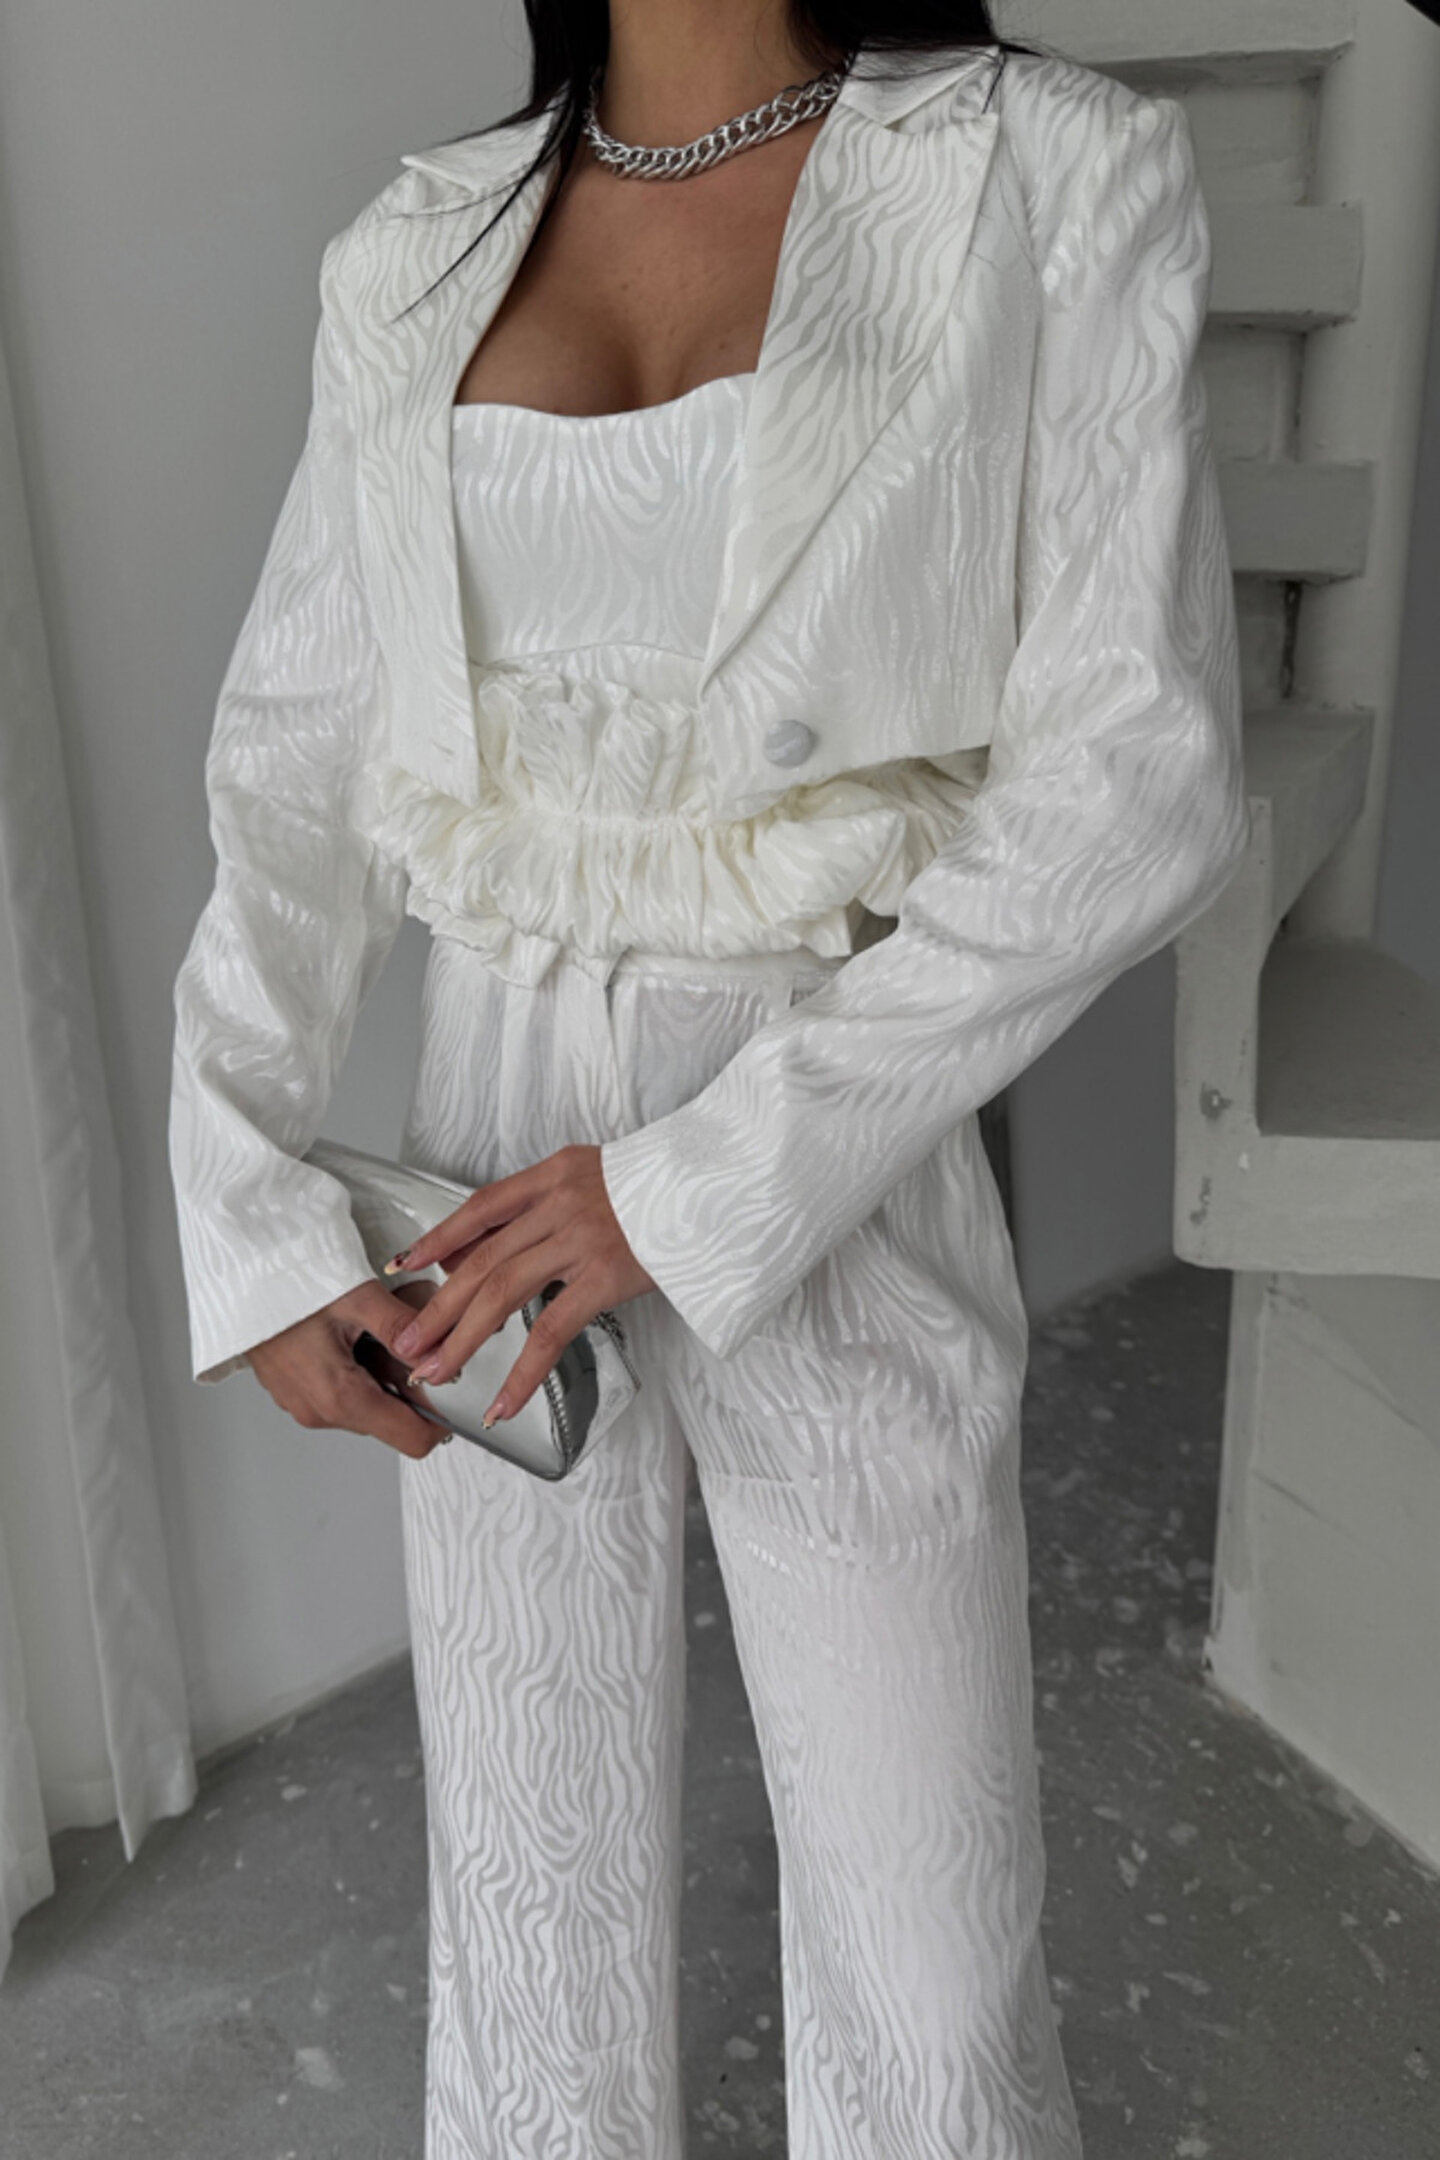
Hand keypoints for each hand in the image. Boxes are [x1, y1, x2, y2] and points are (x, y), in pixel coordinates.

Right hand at [246, 1279, 452, 1458]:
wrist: (235, 1275)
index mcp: (339, 1398)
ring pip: (367, 1403)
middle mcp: (319, 1411)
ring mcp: (302, 1403)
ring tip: (367, 1326)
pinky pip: (340, 1390)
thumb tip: (441, 1349)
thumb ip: (404, 1327)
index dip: (441, 1417)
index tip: (449, 1381)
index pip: (413, 1439)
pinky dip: (356, 1366)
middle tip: (402, 1334)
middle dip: (408, 1382)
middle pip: (391, 1419)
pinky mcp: (293, 1390)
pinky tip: (346, 1331)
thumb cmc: (284, 1283)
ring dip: (381, 1372)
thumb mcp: (356, 1297)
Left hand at [383, 1144, 655, 1424]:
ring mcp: (581, 1240)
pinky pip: (551, 1331)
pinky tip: (502, 1401)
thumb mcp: (595, 1179)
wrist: (718, 1185)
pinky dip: (522, 1372)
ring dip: (462, 1338)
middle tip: (407, 1342)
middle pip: (482, 1259)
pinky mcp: (606, 1277)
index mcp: (554, 1175)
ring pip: (502, 1292)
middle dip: (439, 1306)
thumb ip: (545, 1207)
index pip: (481, 1207)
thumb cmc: (662, 1188)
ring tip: (435, 1372)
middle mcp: (559, 1204)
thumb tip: (485, 1246)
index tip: (404, 1265)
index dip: (438, 1237)